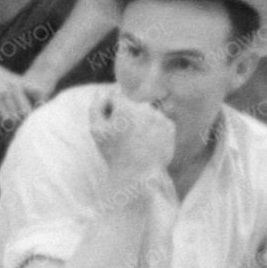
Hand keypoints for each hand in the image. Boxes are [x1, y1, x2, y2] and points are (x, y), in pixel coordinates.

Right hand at [82, 87, 177, 209]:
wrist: (138, 176)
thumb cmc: (114, 153)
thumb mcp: (97, 131)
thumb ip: (96, 107)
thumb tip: (101, 91)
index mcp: (126, 106)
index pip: (115, 98)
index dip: (110, 113)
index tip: (112, 129)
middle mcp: (145, 107)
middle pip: (131, 105)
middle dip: (126, 117)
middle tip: (124, 138)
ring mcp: (160, 116)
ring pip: (146, 114)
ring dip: (140, 122)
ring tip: (136, 143)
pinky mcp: (170, 127)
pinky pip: (158, 122)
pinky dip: (153, 130)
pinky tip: (147, 144)